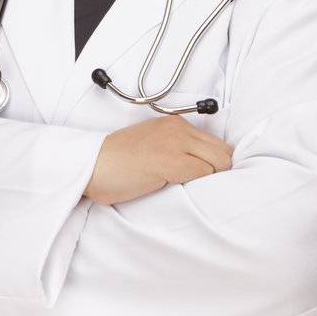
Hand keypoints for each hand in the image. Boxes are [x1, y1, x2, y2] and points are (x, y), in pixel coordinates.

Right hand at [84, 116, 234, 205]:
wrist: (92, 165)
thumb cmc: (118, 163)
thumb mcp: (153, 146)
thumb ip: (177, 150)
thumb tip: (204, 170)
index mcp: (175, 124)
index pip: (216, 144)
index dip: (217, 165)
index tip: (208, 179)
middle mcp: (178, 129)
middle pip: (224, 153)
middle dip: (219, 173)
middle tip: (202, 188)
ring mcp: (175, 143)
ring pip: (219, 163)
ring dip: (209, 180)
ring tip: (190, 190)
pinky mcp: (169, 161)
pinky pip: (203, 173)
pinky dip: (198, 186)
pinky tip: (181, 190)